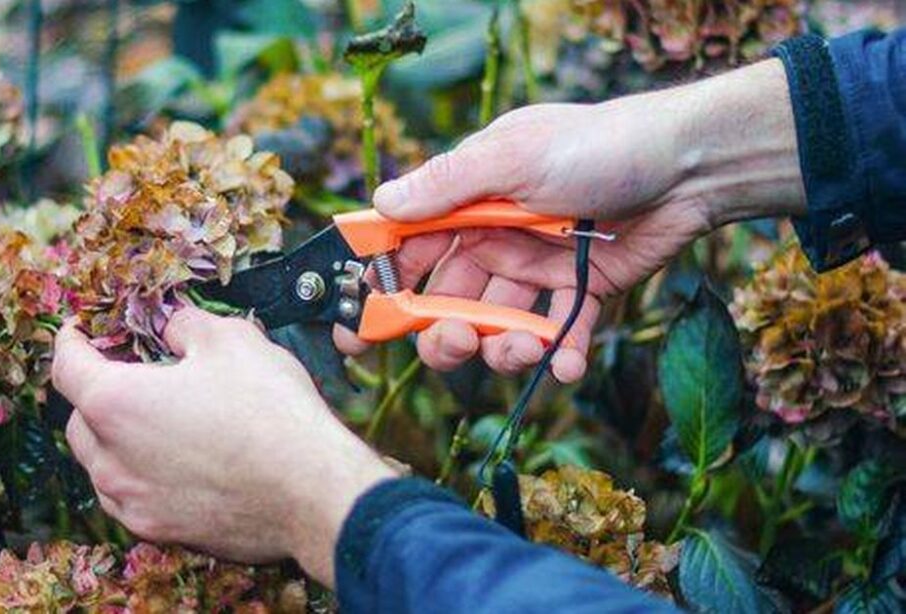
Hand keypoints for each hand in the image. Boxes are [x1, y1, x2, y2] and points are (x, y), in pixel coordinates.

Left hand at [52, 309, 395, 586]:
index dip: (70, 341)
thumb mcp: (231, 339)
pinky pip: (132, 500)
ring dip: (115, 441)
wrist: (313, 493)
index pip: (67, 367)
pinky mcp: (162, 533)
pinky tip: (178, 464)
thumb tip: (172, 328)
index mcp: (116, 404)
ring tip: (157, 422)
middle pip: (80, 421)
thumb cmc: (271, 412)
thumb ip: (186, 325)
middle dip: (96, 394)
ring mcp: (134, 504)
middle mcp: (112, 461)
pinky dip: (141, 477)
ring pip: (102, 467)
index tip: (79, 331)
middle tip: (132, 375)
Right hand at [336, 59, 804, 380]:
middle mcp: (496, 235)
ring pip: (500, 324)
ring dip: (502, 349)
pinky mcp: (583, 288)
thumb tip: (380, 204)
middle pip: (449, 300)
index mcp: (468, 200)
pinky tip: (564, 366)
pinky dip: (559, 354)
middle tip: (458, 344)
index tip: (362, 330)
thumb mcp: (513, 157)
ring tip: (524, 352)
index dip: (383, 288)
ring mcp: (538, 265)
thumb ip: (446, 185)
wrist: (691, 163)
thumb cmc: (599, 145)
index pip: (409, 249)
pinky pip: (560, 330)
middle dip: (445, 333)